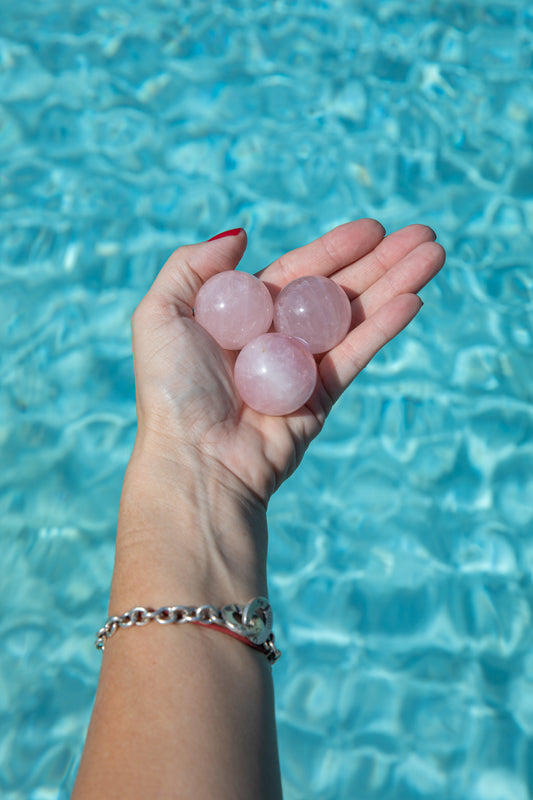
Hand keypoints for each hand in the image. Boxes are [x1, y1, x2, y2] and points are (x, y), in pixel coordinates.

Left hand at [130, 220, 444, 507]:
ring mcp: (302, 367)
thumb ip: (192, 266)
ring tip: (434, 254)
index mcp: (243, 313)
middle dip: (380, 260)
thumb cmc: (172, 390)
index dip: (336, 248)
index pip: (298, 272)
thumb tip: (241, 233)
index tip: (373, 227)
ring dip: (396, 284)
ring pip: (356, 316)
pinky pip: (357, 353)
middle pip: (337, 289)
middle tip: (423, 234)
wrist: (196, 461)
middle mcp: (277, 336)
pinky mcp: (322, 396)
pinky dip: (385, 326)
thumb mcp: (158, 316)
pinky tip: (414, 299)